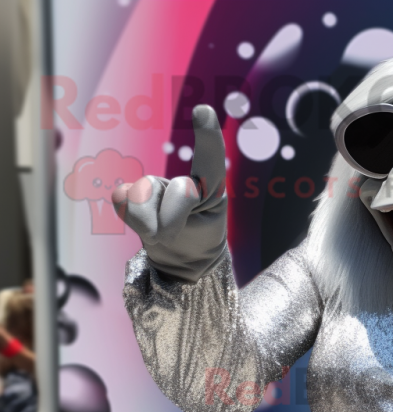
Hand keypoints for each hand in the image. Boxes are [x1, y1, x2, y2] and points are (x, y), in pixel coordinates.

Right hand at [112, 105, 227, 281]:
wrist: (184, 260)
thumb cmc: (200, 240)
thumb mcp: (205, 235)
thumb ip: (178, 217)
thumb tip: (135, 207)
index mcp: (209, 186)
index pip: (210, 161)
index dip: (207, 137)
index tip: (203, 111)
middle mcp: (183, 180)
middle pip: (176, 190)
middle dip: (173, 217)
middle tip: (169, 236)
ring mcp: (157, 186)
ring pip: (143, 195)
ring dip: (149, 223)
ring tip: (161, 236)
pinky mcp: (134, 196)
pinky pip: (123, 199)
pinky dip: (132, 217)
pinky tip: (144, 226)